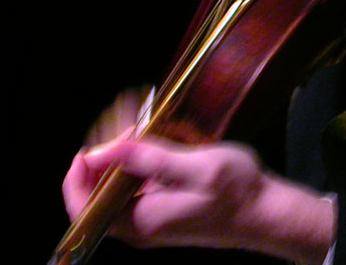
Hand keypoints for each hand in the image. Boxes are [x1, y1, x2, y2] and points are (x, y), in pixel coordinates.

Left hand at [62, 137, 335, 262]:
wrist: (269, 214)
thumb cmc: (238, 192)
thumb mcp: (195, 167)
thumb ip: (147, 158)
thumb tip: (100, 152)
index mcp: (140, 220)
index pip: (82, 207)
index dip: (77, 175)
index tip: (91, 144)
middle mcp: (140, 224)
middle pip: (97, 192)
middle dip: (105, 154)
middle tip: (129, 124)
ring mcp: (153, 218)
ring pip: (117, 185)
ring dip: (124, 153)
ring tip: (144, 122)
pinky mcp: (165, 210)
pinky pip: (138, 185)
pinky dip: (141, 161)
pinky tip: (161, 138)